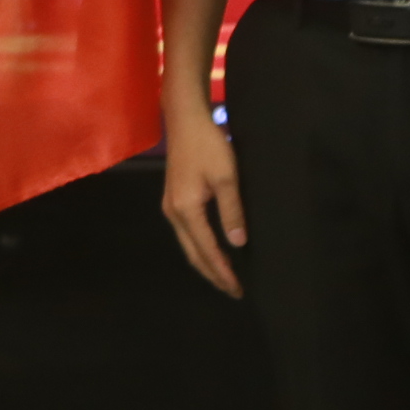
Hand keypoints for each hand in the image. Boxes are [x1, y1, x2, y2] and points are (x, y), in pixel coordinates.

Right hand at [158, 98, 246, 297]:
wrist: (185, 119)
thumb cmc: (208, 146)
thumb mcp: (226, 177)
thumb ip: (232, 211)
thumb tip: (238, 243)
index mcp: (186, 210)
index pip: (207, 250)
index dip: (223, 271)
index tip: (238, 289)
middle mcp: (174, 213)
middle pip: (193, 253)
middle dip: (213, 274)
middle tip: (234, 291)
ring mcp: (170, 206)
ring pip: (188, 245)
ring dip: (206, 262)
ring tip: (225, 276)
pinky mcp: (174, 199)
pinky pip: (187, 233)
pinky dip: (200, 248)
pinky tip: (212, 250)